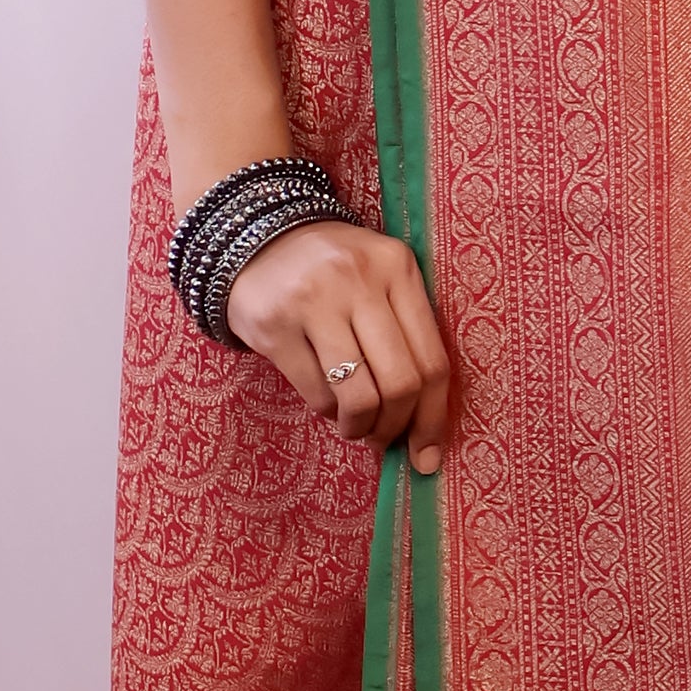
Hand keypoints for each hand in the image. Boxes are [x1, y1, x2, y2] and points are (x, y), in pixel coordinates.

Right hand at [225, 217, 449, 472]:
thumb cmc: (334, 271)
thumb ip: (406, 332)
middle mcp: (360, 280)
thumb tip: (425, 421)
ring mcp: (315, 301)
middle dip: (396, 427)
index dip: (434, 418)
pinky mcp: (275, 326)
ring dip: (360, 426)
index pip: (433, 360)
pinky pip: (316, 393)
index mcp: (398, 268)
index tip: (428, 452)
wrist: (256, 237)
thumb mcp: (379, 279)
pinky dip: (327, 412)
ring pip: (359, 395)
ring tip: (355, 426)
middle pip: (401, 383)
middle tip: (384, 439)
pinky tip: (327, 404)